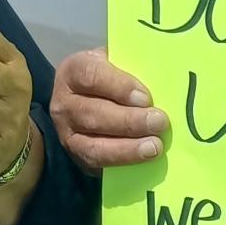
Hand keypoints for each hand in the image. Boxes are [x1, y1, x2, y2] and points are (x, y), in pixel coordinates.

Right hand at [50, 50, 168, 170]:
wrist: (88, 98)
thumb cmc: (110, 76)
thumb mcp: (116, 61)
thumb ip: (132, 66)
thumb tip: (161, 77)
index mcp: (73, 70)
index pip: (91, 76)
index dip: (119, 87)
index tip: (145, 97)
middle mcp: (64, 103)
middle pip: (94, 114)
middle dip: (129, 121)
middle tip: (159, 123)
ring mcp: (66, 133)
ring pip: (93, 145)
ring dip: (127, 148)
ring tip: (155, 146)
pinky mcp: (76, 156)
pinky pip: (98, 163)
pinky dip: (122, 162)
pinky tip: (143, 159)